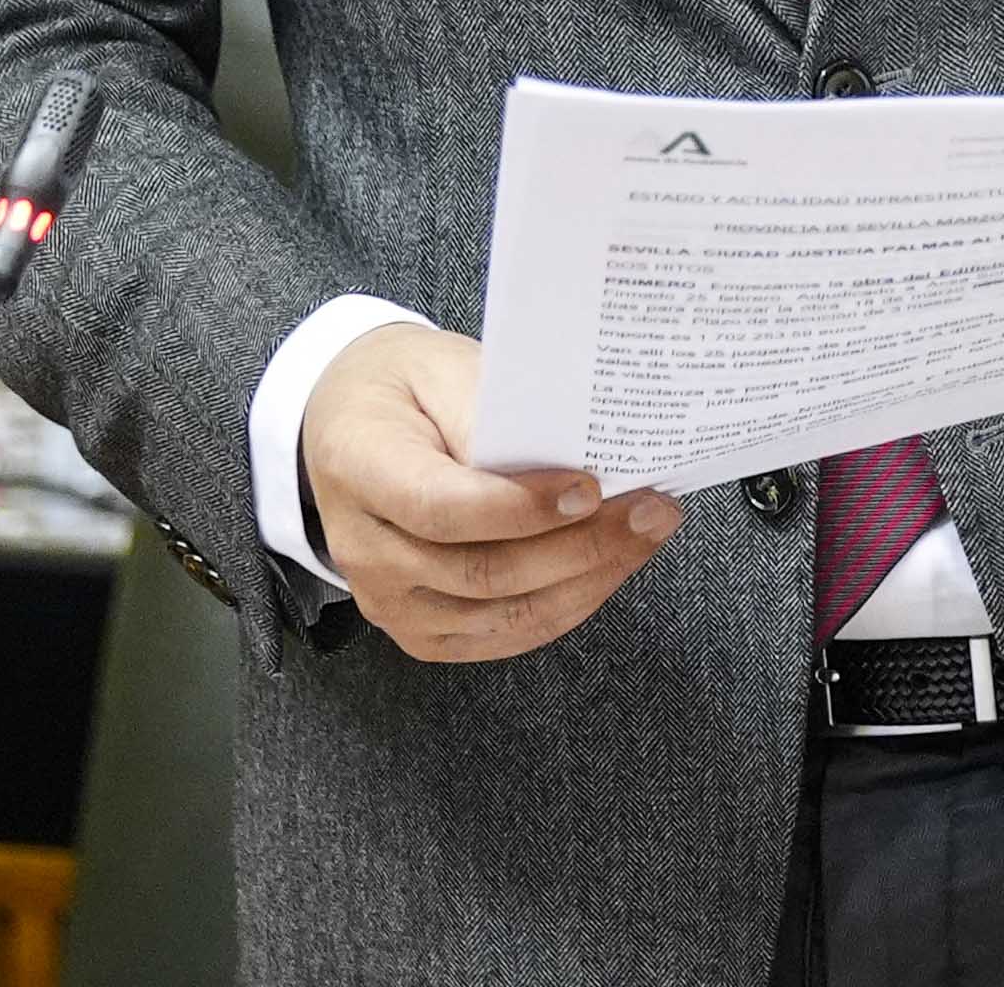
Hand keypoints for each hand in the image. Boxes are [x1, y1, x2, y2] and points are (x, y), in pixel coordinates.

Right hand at [302, 321, 679, 664]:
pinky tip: (612, 566)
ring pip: (503, 614)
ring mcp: (390, 602)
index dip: (520, 508)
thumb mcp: (442, 367)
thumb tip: (567, 456)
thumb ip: (490, 413)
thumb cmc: (407, 388)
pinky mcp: (423, 632)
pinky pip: (505, 635)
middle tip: (651, 507)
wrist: (353, 425)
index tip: (590, 486)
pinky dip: (569, 604)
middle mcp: (365, 551)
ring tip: (648, 532)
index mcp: (360, 468)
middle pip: (482, 572)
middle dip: (581, 546)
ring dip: (589, 578)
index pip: (441, 508)